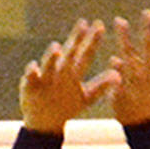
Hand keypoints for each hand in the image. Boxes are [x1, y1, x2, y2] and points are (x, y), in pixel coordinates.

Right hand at [19, 19, 117, 134]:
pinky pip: (30, 78)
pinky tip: (33, 68)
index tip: (100, 26)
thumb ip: (101, 86)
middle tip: (82, 25)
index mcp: (74, 72)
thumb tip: (119, 76)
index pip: (85, 53)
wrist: (44, 123)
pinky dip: (31, 72)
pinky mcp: (30, 86)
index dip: (92, 40)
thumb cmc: (66, 107)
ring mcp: (45, 77)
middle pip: (69, 54)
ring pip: (49, 64)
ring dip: (52, 56)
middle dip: (76, 40)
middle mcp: (59, 71)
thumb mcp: (86, 98)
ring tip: (57, 48)